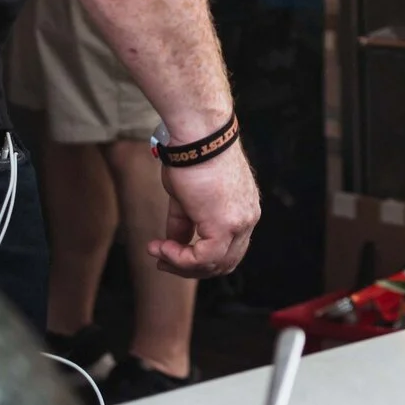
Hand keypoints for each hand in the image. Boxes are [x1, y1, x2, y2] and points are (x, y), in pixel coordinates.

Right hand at [150, 141, 260, 277]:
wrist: (198, 137)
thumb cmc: (191, 156)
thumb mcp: (186, 197)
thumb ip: (185, 223)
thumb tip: (175, 242)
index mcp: (243, 210)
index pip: (228, 249)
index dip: (199, 257)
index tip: (169, 250)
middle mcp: (247, 219)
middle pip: (224, 262)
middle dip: (190, 267)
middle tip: (162, 260)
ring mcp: (240, 223)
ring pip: (214, 265)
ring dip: (181, 264)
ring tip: (158, 251)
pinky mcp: (226, 225)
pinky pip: (203, 259)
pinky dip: (180, 260)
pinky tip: (162, 248)